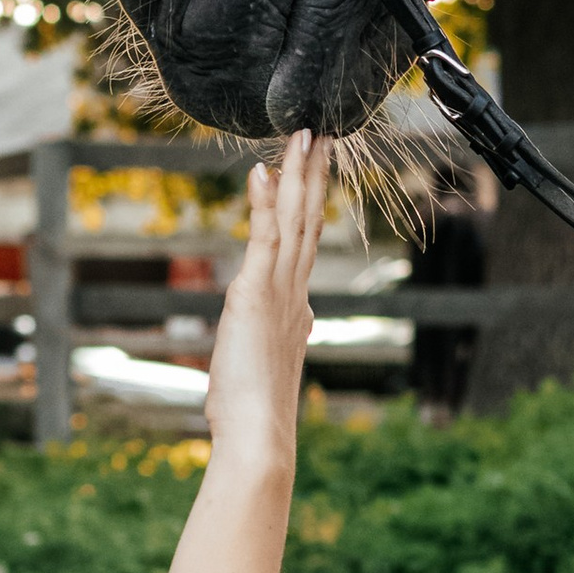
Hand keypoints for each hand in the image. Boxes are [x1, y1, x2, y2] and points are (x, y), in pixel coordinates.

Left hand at [206, 133, 326, 469]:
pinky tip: (263, 171)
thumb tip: (291, 333)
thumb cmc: (253, 415)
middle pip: (307, 222)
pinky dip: (265, 204)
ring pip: (294, 222)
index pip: (303, 245)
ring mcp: (280, 292)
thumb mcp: (262, 368)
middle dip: (314, 176)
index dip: (310, 205)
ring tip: (301, 136)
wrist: (260, 437)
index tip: (314, 174)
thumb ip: (272, 341)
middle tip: (320, 135)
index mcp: (297, 309)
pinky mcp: (256, 295)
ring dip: (298, 176)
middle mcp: (296, 295)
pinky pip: (264, 239)